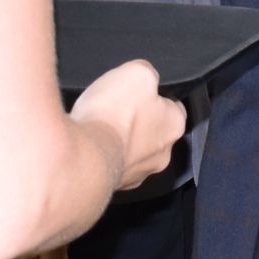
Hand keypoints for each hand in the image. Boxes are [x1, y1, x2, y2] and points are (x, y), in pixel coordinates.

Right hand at [75, 57, 191, 187]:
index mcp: (174, 125)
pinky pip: (111, 167)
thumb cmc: (113, 115)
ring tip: (100, 128)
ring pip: (132, 153)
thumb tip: (146, 78)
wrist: (83, 155)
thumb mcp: (136, 73)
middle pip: (153, 133)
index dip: (157, 98)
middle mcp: (161, 155)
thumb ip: (147, 73)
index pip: (174, 108)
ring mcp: (137, 174)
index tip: (141, 94)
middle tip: (117, 110)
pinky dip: (102, 157)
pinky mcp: (113, 186)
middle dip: (137, 123)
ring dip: (119, 142)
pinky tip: (89, 146)